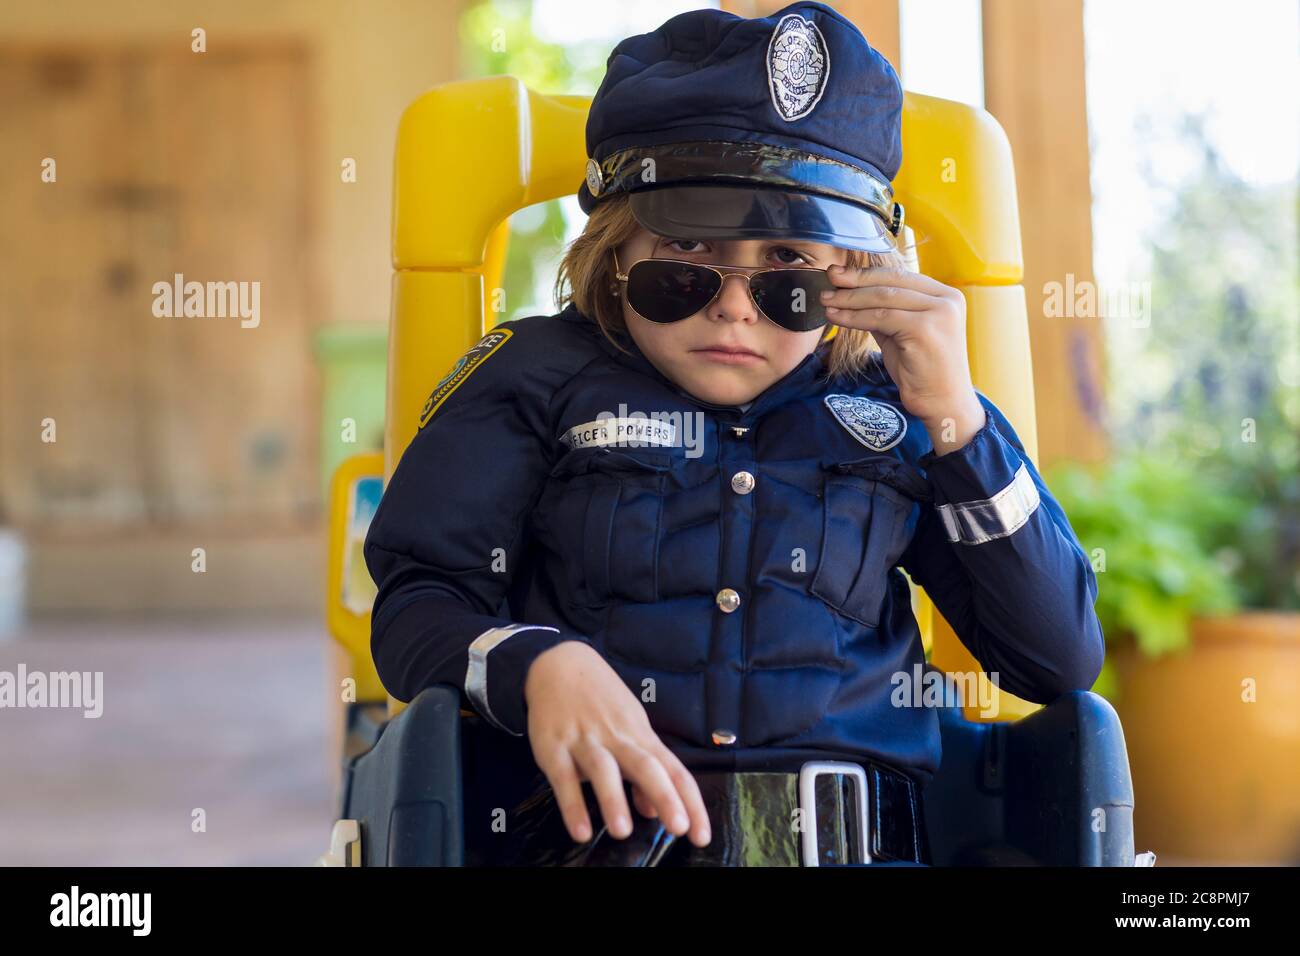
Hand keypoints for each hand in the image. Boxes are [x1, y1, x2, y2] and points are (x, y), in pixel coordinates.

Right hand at [523, 641, 711, 846]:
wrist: (559, 664)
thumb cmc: (600, 702)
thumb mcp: (628, 728)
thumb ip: (643, 771)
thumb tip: (654, 810)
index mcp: (641, 735)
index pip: (674, 770)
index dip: (690, 802)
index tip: (702, 834)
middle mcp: (618, 737)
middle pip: (647, 766)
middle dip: (665, 796)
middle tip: (680, 827)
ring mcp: (585, 741)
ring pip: (603, 769)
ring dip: (613, 799)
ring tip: (622, 832)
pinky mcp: (554, 747)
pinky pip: (563, 778)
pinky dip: (572, 804)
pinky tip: (580, 830)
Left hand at [820, 264, 985, 453]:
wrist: (943, 404)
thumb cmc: (921, 371)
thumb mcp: (902, 333)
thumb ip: (885, 312)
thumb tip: (850, 293)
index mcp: (946, 296)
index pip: (899, 276)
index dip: (866, 273)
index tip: (838, 273)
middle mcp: (947, 299)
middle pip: (891, 282)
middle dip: (855, 280)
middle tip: (828, 278)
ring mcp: (939, 313)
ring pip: (883, 298)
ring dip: (849, 299)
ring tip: (826, 301)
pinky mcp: (925, 329)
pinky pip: (880, 317)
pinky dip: (854, 317)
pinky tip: (836, 317)